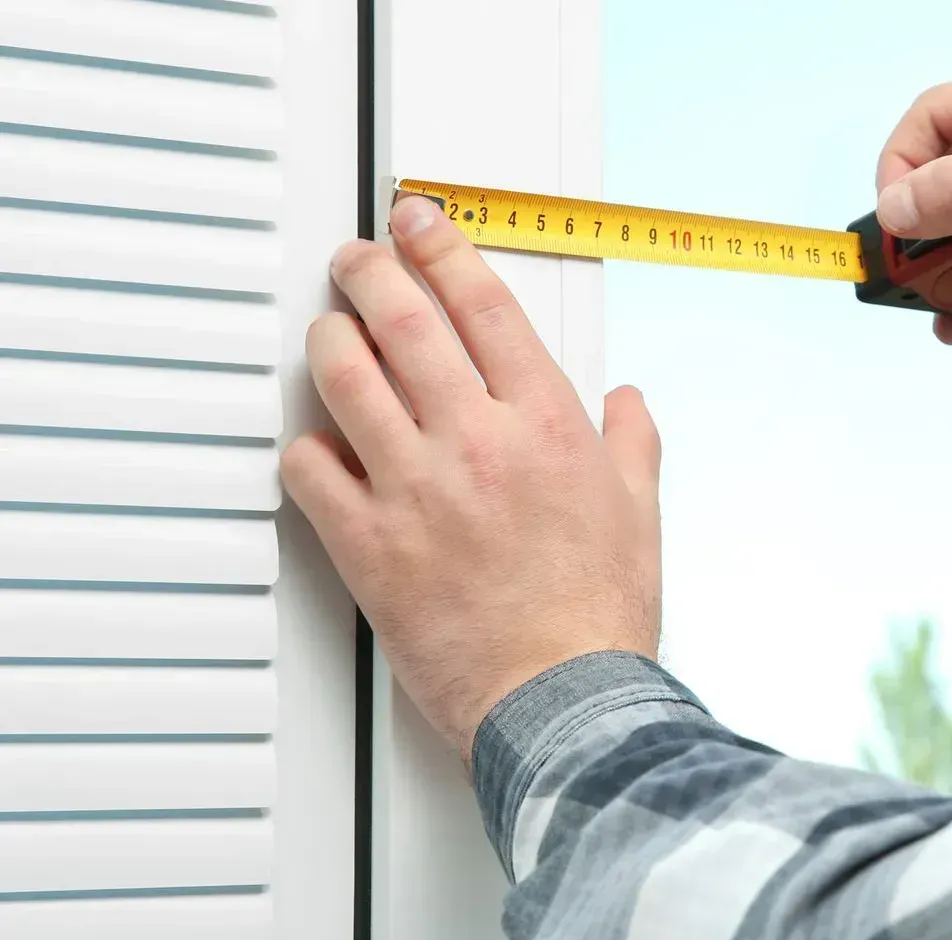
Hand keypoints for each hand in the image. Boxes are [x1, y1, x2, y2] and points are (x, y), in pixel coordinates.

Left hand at [283, 193, 662, 762]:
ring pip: (343, 377)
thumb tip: (629, 406)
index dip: (442, 248)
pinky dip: (305, 447)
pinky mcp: (368, 543)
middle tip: (357, 260)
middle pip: (401, 318)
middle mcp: (475, 441)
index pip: (482, 304)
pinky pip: (308, 469)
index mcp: (546, 424)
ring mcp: (415, 489)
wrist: (562, 698)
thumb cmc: (600, 616)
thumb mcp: (641, 514)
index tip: (420, 224)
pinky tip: (318, 445)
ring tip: (329, 333)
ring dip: (328, 340)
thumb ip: (633, 445)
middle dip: (369, 270)